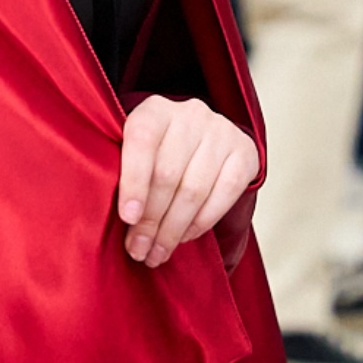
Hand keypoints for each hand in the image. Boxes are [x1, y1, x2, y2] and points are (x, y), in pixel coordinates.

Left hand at [115, 96, 258, 267]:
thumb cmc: (158, 152)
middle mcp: (190, 114)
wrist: (202, 138)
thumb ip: (123, 173)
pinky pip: (224, 195)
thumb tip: (116, 221)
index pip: (141, 140)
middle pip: (168, 174)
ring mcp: (221, 131)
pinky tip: (184, 237)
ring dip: (174, 229)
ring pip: (194, 190)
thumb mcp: (134, 152)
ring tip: (158, 252)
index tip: (128, 218)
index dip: (133, 182)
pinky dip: (202, 222)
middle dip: (151, 220)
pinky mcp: (245, 152)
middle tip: (139, 249)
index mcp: (154, 109)